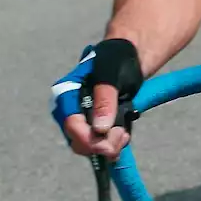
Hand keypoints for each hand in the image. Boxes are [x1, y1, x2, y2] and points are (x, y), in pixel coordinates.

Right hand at [50, 39, 142, 159]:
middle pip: (78, 140)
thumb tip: (100, 129)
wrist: (132, 54)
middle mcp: (73, 109)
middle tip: (121, 136)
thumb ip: (105, 100)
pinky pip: (101, 142)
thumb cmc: (118, 58)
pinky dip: (112, 144)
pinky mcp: (99, 122)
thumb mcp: (111, 74)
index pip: (71, 124)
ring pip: (89, 145)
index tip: (107, 146)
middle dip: (99, 145)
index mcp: (68, 94)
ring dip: (108, 146)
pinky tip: (124, 135)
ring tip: (124, 134)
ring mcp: (86, 117)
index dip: (87, 139)